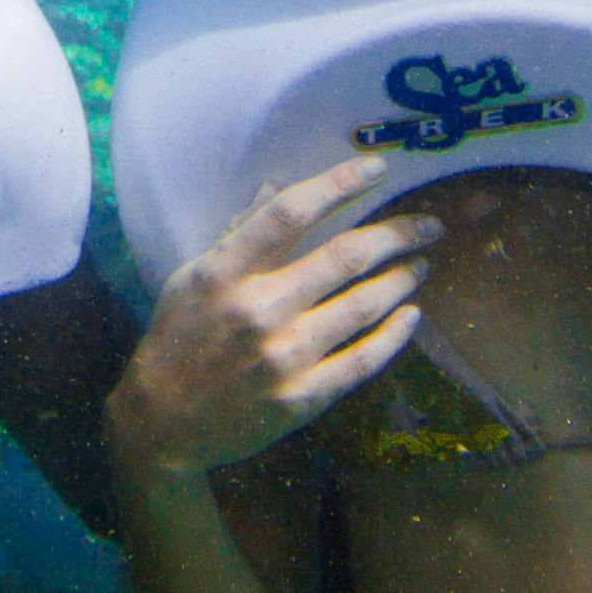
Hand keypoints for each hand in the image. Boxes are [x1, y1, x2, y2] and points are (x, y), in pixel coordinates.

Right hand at [109, 154, 436, 483]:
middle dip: (396, 234)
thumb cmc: (178, 338)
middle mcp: (257, 310)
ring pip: (362, 306)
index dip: (338, 184)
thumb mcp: (193, 277)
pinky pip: (362, 360)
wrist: (163, 423)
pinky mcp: (301, 397)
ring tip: (421, 264)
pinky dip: (393, 334)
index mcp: (225, 272)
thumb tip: (276, 188)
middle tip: (428, 225)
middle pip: (343, 257)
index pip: (290, 213)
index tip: (376, 169)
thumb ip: (238, 234)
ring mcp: (283, 357)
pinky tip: (410, 315)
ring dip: (401, 280)